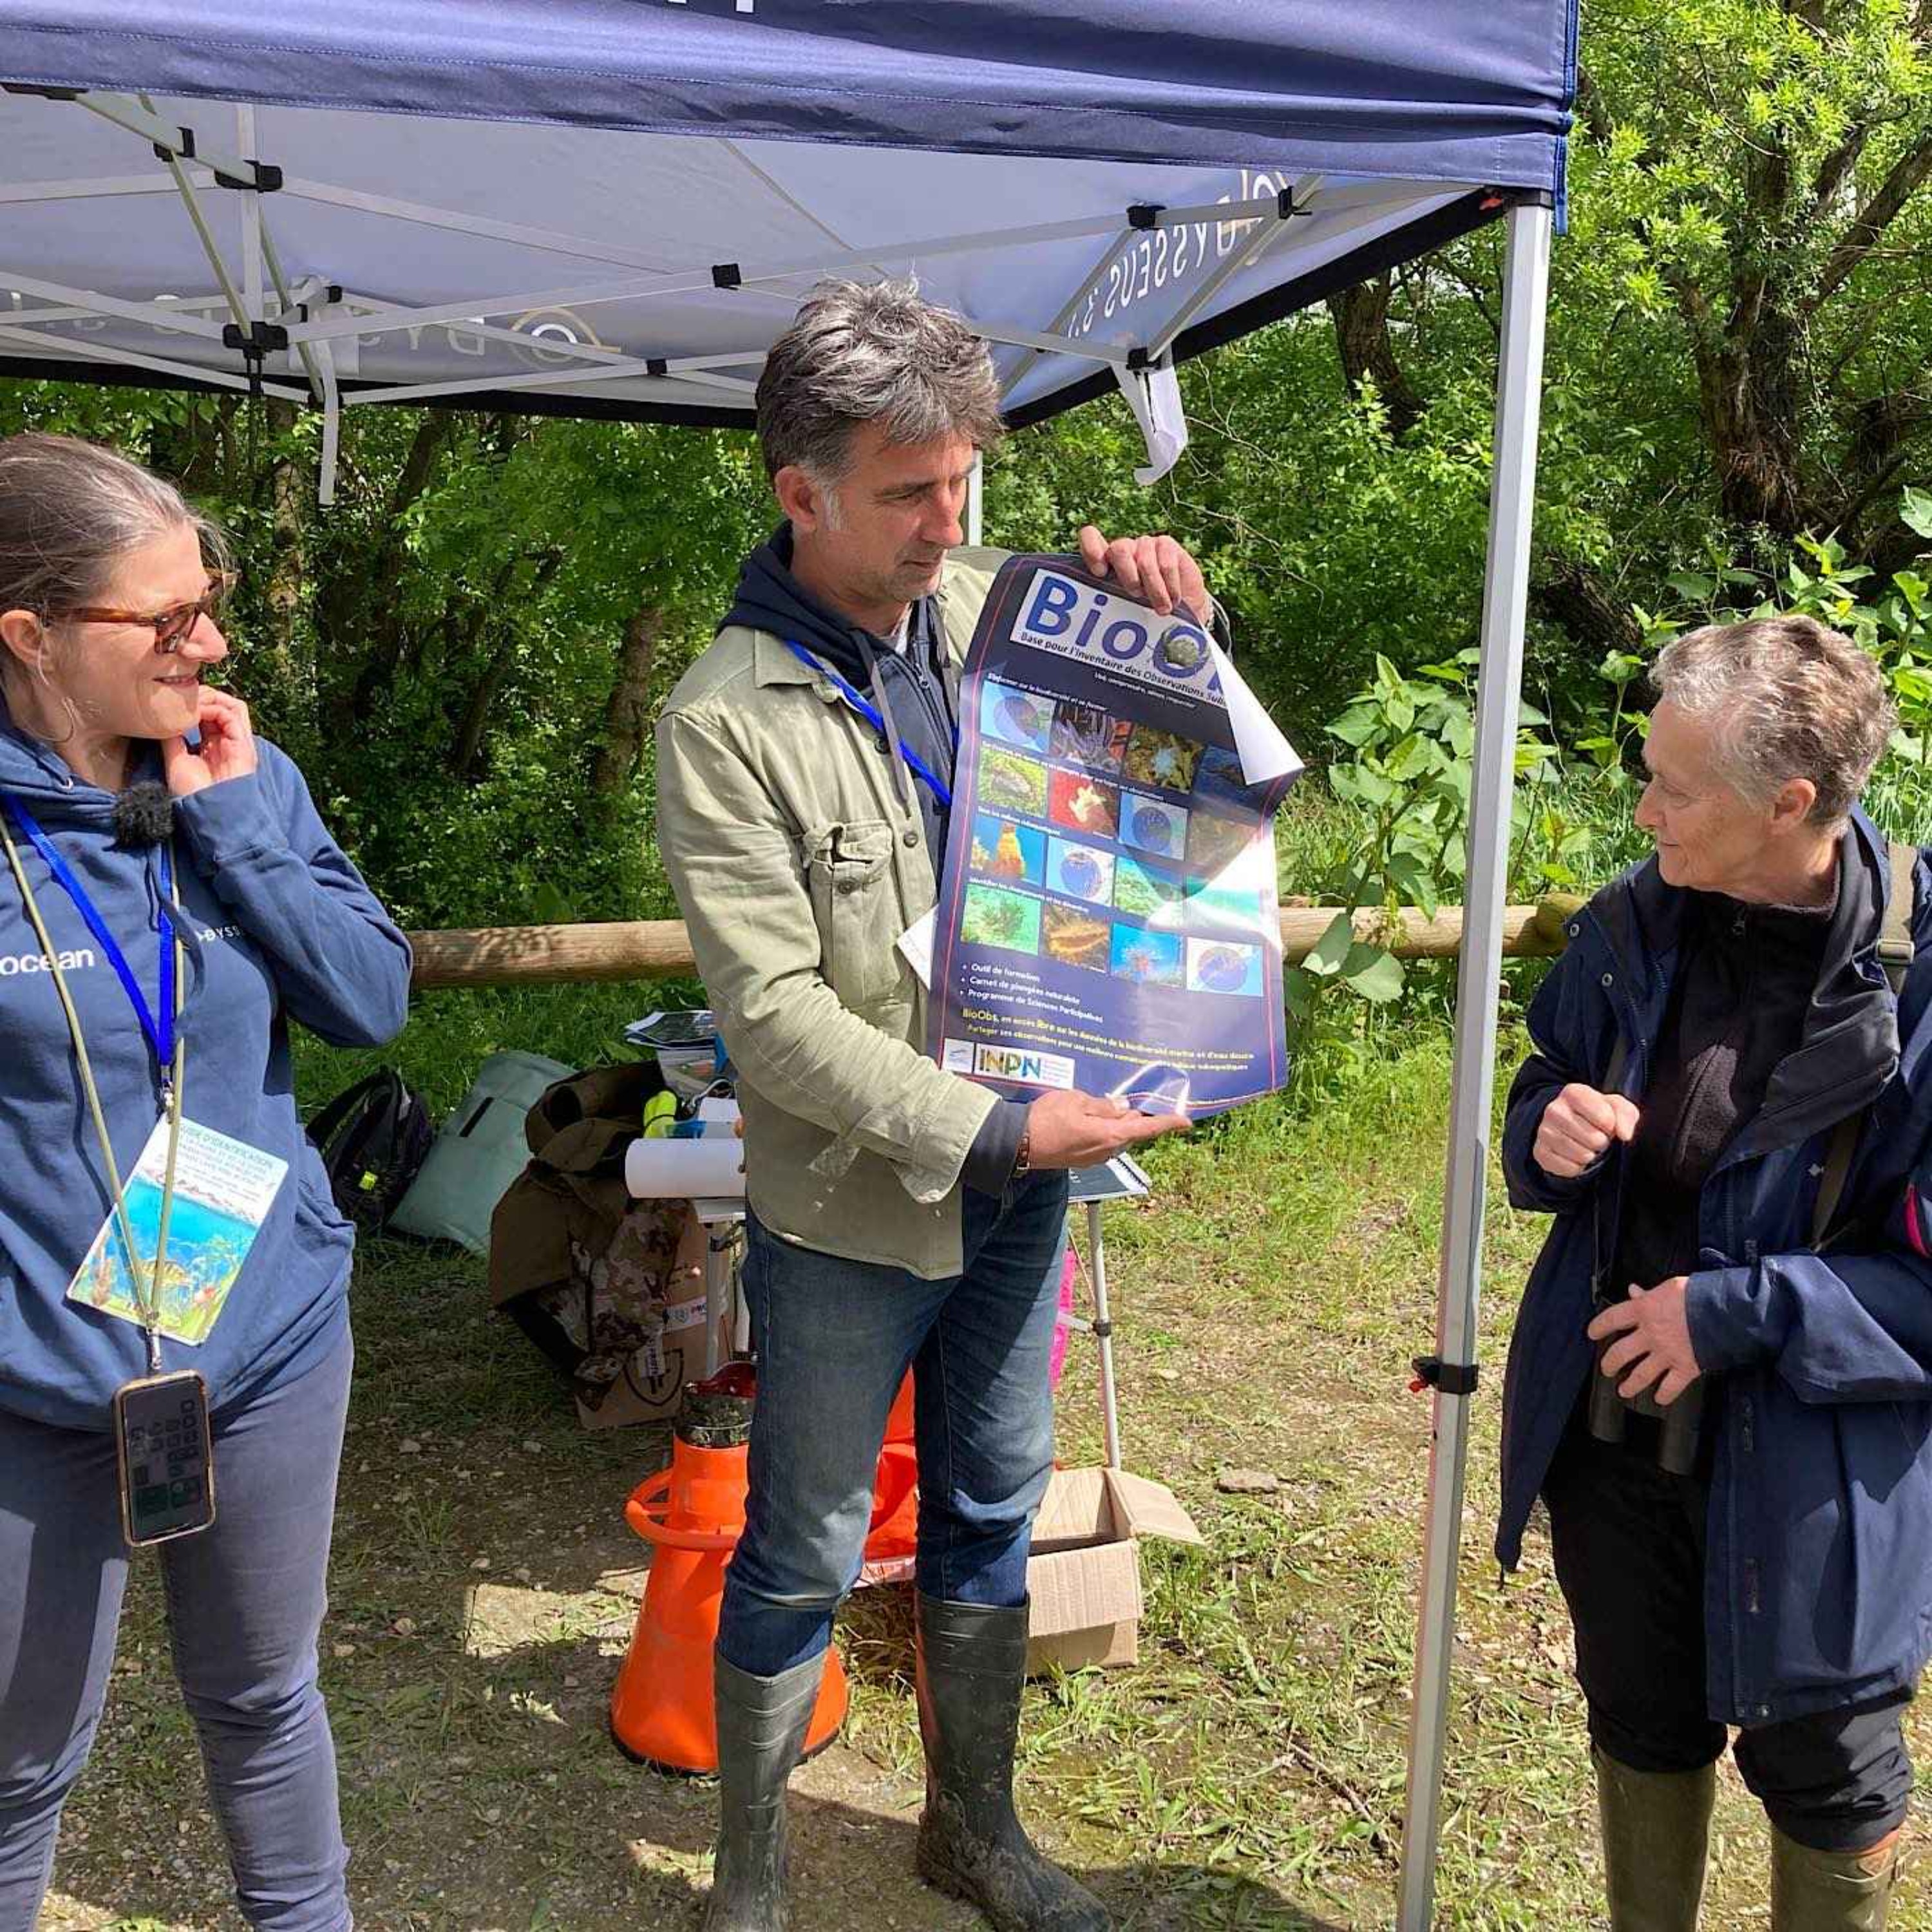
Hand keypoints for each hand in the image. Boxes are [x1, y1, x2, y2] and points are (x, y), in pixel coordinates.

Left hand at [163, 688, 257, 795]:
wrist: (208, 811)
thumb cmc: (194, 793)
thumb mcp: (175, 760)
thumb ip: (173, 738)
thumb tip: (164, 717)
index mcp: (211, 745)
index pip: (207, 714)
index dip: (193, 703)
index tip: (173, 701)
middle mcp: (226, 741)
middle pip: (221, 705)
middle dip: (202, 696)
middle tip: (182, 695)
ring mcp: (237, 742)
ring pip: (232, 705)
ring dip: (212, 698)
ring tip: (192, 701)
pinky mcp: (244, 744)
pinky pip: (233, 715)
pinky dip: (215, 708)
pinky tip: (198, 712)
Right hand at [1025, 1088, 1189, 1169]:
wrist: (1017, 1144)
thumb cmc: (1046, 1120)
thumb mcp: (1077, 1101)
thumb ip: (1103, 1105)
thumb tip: (1122, 1107)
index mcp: (1110, 1135)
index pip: (1147, 1129)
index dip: (1167, 1123)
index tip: (1186, 1121)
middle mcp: (1106, 1151)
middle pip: (1129, 1131)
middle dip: (1133, 1116)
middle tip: (1133, 1099)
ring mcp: (1093, 1157)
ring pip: (1114, 1137)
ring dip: (1115, 1122)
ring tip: (1104, 1104)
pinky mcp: (1080, 1159)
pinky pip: (1099, 1142)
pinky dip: (1101, 1129)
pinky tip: (1089, 1117)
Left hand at [1076, 526, 1206, 618]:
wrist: (1185, 611)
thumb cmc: (1146, 616)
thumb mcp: (1123, 612)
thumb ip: (1109, 604)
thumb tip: (1091, 617)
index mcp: (1106, 562)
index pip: (1090, 537)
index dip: (1092, 549)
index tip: (1100, 573)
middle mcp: (1125, 549)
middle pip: (1119, 549)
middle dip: (1128, 577)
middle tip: (1137, 596)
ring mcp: (1145, 545)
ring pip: (1145, 562)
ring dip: (1154, 591)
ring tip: (1161, 609)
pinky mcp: (1166, 545)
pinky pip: (1166, 565)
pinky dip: (1170, 587)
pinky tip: (1174, 599)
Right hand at [1534, 1083, 1638, 1177]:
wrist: (1570, 1126)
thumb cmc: (1598, 1114)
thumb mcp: (1617, 1107)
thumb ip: (1626, 1115)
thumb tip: (1624, 1135)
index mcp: (1573, 1092)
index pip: (1605, 1118)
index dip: (1612, 1126)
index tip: (1607, 1123)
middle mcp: (1554, 1109)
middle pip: (1595, 1139)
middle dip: (1602, 1142)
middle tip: (1596, 1136)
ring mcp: (1544, 1132)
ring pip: (1583, 1155)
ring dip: (1591, 1155)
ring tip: (1587, 1146)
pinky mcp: (1540, 1153)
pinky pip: (1570, 1169)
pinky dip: (1578, 1167)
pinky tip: (1575, 1156)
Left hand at [1588, 1276, 1701, 1406]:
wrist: (1725, 1311)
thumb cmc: (1698, 1294)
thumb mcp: (1669, 1287)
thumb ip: (1648, 1294)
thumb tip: (1633, 1291)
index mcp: (1643, 1311)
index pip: (1611, 1319)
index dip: (1598, 1326)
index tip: (1592, 1333)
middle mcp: (1650, 1335)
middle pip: (1620, 1353)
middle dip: (1610, 1363)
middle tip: (1607, 1369)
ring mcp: (1666, 1354)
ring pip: (1640, 1375)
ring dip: (1630, 1385)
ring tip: (1623, 1391)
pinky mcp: (1685, 1368)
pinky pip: (1671, 1387)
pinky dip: (1664, 1395)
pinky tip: (1659, 1399)